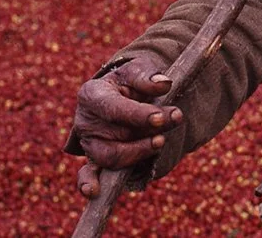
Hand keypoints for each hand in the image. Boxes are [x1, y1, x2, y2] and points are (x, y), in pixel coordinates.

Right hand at [71, 56, 182, 198]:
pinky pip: (87, 175)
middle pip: (117, 133)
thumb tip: (163, 84)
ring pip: (111, 156)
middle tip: (176, 118)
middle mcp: (85, 121)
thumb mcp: (138, 69)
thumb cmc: (130, 82)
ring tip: (160, 141)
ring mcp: (89, 143)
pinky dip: (89, 183)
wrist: (123, 96)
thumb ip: (148, 75)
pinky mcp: (94, 159)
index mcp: (92, 94)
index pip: (113, 109)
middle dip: (148, 130)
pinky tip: (94, 192)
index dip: (137, 115)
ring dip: (139, 152)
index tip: (161, 118)